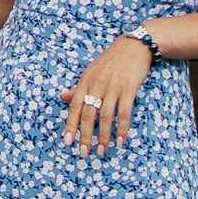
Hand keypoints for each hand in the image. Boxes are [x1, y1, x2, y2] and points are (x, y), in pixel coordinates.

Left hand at [60, 34, 154, 154]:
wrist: (135, 45)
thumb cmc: (112, 60)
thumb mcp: (92, 71)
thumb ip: (79, 87)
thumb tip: (62, 97)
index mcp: (86, 80)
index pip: (74, 105)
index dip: (70, 124)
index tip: (67, 141)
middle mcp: (97, 84)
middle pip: (88, 114)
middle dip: (85, 136)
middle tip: (84, 153)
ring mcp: (113, 87)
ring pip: (105, 116)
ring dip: (103, 136)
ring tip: (102, 150)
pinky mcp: (129, 89)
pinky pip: (124, 113)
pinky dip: (122, 129)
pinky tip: (120, 141)